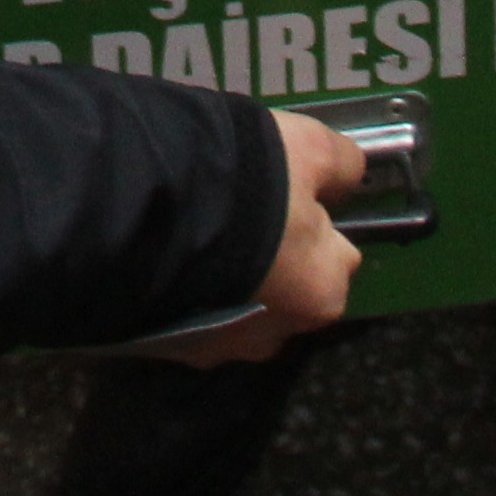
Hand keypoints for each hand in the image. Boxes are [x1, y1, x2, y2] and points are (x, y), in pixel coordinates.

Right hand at [152, 111, 369, 368]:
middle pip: (283, 292)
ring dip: (221, 280)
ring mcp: (215, 346)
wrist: (147, 205)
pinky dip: (180, 289)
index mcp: (321, 295)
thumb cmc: (247, 182)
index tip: (288, 198)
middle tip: (240, 211)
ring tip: (193, 229)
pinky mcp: (163, 343)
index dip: (313, 225)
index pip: (337, 259)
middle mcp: (275, 335)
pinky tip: (163, 252)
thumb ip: (340, 165)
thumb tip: (348, 175)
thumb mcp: (309, 148)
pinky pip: (184, 313)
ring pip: (230, 308)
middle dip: (268, 262)